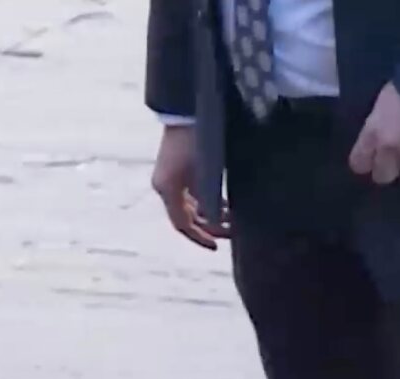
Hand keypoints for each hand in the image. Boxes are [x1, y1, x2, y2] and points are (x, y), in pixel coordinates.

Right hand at [151, 125, 229, 249]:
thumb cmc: (197, 141)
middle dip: (209, 228)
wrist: (188, 111)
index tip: (216, 246)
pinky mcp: (181, 172)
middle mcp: (166, 187)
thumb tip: (218, 222)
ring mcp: (173, 179)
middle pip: (187, 218)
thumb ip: (210, 200)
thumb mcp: (205, 174)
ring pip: (192, 207)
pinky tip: (226, 206)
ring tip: (233, 221)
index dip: (200, 238)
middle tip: (233, 232)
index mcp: (168, 190)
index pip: (182, 224)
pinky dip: (209, 203)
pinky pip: (193, 195)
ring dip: (211, 216)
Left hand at [349, 83, 399, 184]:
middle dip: (389, 169)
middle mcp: (390, 149)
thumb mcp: (386, 100)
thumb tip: (381, 130)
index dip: (364, 162)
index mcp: (373, 131)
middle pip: (384, 176)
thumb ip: (381, 121)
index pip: (359, 162)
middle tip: (395, 158)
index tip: (369, 159)